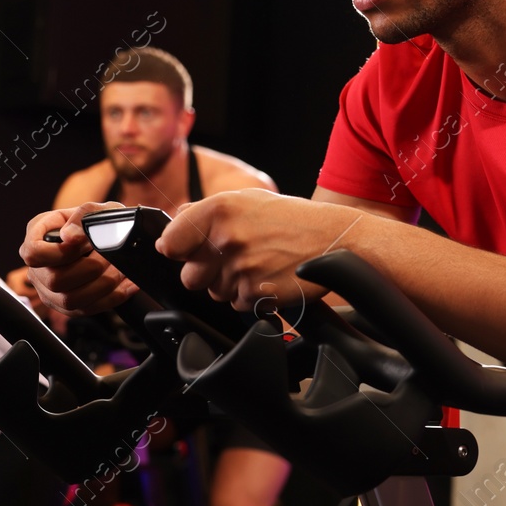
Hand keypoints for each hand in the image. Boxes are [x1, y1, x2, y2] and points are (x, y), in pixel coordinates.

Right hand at [18, 202, 136, 314]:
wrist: (111, 237)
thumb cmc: (97, 222)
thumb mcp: (94, 210)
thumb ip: (82, 217)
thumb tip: (70, 237)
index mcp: (37, 238)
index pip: (33, 253)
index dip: (59, 253)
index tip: (83, 244)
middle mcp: (38, 267)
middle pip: (55, 280)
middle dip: (90, 269)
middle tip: (110, 256)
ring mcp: (50, 290)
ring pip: (70, 300)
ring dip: (103, 285)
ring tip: (120, 270)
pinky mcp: (67, 306)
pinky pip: (86, 310)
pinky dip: (113, 297)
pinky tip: (128, 284)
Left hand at [155, 189, 357, 314]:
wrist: (335, 238)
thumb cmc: (293, 219)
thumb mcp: (249, 200)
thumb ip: (207, 212)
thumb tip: (175, 222)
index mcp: (219, 209)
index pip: (170, 243)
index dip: (177, 251)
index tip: (185, 252)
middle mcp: (226, 238)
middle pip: (190, 276)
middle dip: (207, 274)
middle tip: (235, 260)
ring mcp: (241, 268)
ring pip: (216, 293)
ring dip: (233, 285)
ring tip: (260, 265)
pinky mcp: (256, 293)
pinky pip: (239, 304)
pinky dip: (252, 296)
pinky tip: (271, 277)